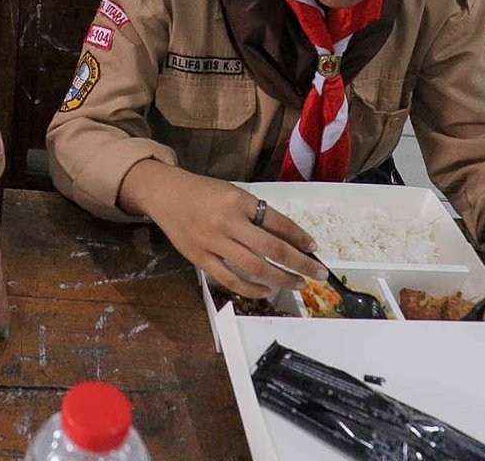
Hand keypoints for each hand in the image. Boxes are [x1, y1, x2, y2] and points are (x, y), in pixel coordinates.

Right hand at [120, 161, 325, 296]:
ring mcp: (212, 242)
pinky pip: (229, 279)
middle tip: (318, 274)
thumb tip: (288, 239)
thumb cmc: (204, 193)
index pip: (278, 222)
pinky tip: (266, 290)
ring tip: (297, 284)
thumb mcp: (234, 194)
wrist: (165, 194)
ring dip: (281, 278)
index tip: (313, 248)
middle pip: (272, 249)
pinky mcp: (199, 258)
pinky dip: (250, 288)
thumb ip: (257, 215)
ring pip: (254, 267)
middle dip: (300, 263)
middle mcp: (227, 222)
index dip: (299, 237)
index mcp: (239, 201)